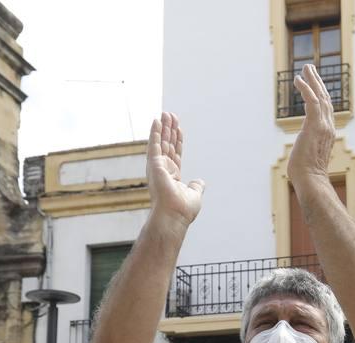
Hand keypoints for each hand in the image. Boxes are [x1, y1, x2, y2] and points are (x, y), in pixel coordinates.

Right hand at [146, 112, 204, 226]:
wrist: (174, 216)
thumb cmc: (183, 210)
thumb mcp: (194, 194)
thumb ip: (196, 186)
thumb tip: (200, 181)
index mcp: (172, 176)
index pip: (175, 153)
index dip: (177, 140)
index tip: (179, 128)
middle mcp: (163, 170)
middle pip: (168, 145)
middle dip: (169, 130)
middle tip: (171, 115)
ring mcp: (157, 167)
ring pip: (161, 142)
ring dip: (163, 127)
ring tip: (166, 113)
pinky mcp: (154, 165)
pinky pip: (154, 145)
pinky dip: (154, 132)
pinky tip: (156, 121)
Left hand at [287, 65, 335, 190]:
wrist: (311, 180)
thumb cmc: (306, 173)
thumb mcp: (307, 154)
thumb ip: (306, 144)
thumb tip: (302, 147)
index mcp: (327, 132)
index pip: (325, 108)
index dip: (320, 93)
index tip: (313, 82)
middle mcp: (328, 126)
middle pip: (325, 98)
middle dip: (317, 81)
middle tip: (309, 67)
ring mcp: (323, 125)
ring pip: (320, 96)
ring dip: (312, 80)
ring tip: (305, 67)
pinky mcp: (315, 126)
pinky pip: (312, 101)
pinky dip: (306, 89)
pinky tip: (298, 80)